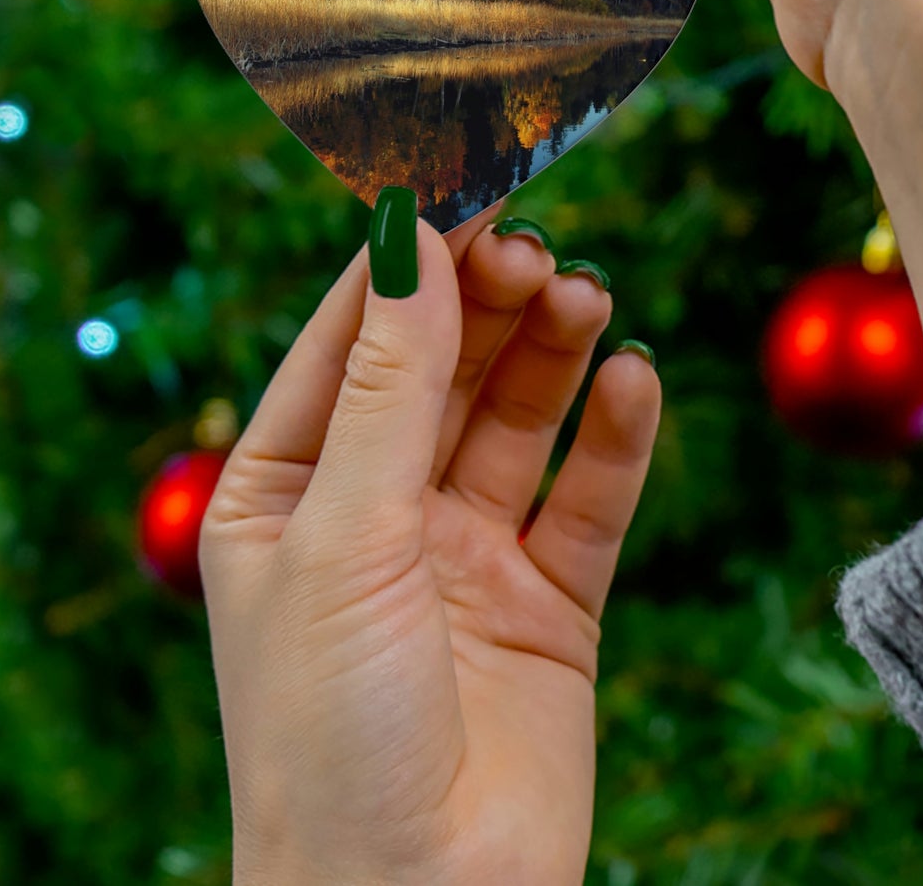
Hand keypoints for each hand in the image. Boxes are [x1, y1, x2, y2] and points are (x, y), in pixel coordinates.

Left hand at [200, 201, 660, 885]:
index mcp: (288, 495)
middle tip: (538, 249)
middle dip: (489, 303)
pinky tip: (635, 380)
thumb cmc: (330, 735)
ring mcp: (468, 556)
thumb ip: (389, 387)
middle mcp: (379, 515)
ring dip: (555, 352)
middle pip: (445, 369)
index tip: (464, 188)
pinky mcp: (552, 601)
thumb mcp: (344, 537)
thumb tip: (409, 239)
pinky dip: (616, 436)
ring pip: (520, 419)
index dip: (406, 265)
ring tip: (589, 299)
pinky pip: (590, 497)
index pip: (350, 344)